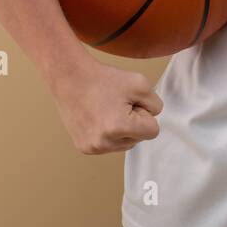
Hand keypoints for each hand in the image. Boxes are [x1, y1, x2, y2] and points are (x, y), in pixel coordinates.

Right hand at [46, 59, 162, 155]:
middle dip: (134, 123)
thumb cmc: (104, 79)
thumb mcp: (140, 83)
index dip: (145, 114)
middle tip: (117, 104)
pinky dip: (109, 134)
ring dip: (122, 130)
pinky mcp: (84, 148)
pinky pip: (110, 145)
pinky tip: (98, 118)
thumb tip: (152, 119)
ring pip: (125, 144)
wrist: (70, 78)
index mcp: (119, 127)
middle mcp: (104, 143)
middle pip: (139, 139)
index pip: (153, 131)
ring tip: (107, 111)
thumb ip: (156, 104)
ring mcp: (93, 148)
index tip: (130, 102)